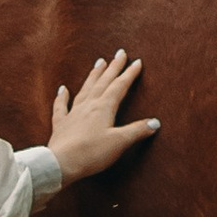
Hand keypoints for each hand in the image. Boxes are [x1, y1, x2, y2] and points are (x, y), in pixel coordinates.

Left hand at [48, 50, 160, 183]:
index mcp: (104, 107)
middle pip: (103, 82)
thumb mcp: (119, 142)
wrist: (61, 163)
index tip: (137, 62)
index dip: (129, 74)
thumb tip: (155, 122)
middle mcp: (88, 105)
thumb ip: (137, 131)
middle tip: (119, 53)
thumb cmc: (92, 153)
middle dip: (113, 67)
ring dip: (93, 75)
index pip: (119, 86)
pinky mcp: (61, 125)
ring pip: (85, 89)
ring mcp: (73, 113)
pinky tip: (62, 89)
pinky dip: (62, 97)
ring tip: (99, 62)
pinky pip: (61, 106)